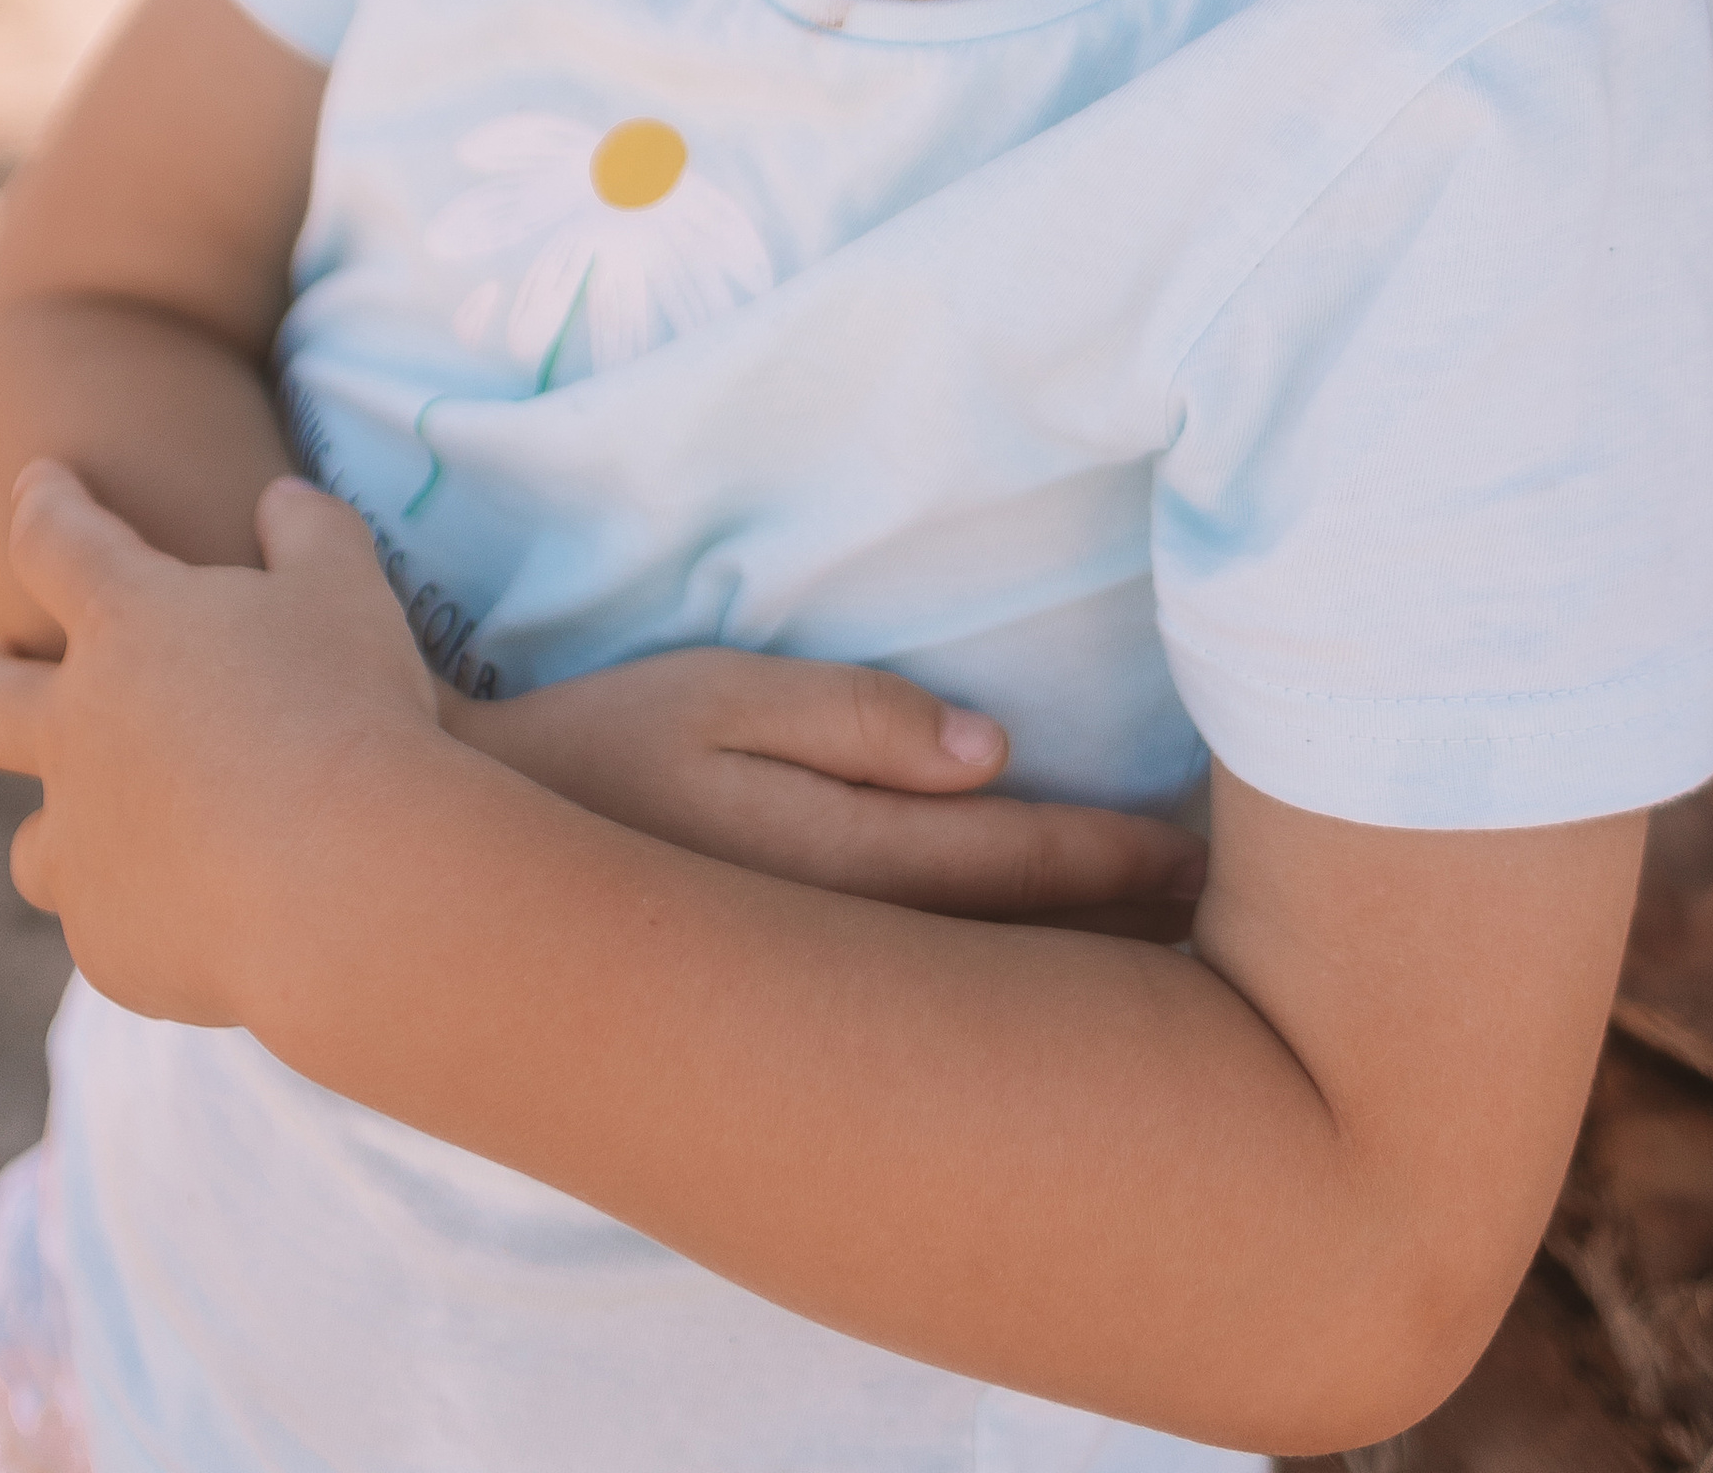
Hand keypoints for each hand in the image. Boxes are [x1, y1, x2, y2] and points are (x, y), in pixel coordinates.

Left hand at [0, 462, 437, 1025]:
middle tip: (28, 676)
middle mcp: (76, 732)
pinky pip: (105, 923)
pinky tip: (213, 912)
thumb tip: (277, 500)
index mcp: (127, 624)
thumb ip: (308, 528)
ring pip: (30, 840)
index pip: (55, 539)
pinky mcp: (105, 941)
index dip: (45, 501)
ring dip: (71, 825)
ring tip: (134, 828)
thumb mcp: (349, 587)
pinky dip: (147, 911)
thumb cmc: (352, 708)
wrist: (347, 884)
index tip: (39, 481)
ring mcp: (81, 845)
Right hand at [442, 650, 1207, 938]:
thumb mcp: (715, 698)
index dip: (1126, 852)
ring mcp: (824, 997)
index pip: (1021, 857)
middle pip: (1033, 946)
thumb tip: (996, 752)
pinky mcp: (797, 1015)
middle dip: (1141, 931)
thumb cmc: (596, 752)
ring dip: (1095, 975)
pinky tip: (1067, 997)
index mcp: (840, 856)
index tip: (1220, 844)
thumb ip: (856, 723)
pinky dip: (1017, 998)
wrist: (456, 878)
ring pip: (996, 991)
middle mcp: (850, 947)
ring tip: (1198, 954)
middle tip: (1256, 912)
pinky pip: (940, 1007)